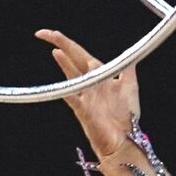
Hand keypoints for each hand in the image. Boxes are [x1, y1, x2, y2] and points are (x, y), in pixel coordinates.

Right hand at [36, 28, 139, 157]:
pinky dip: (69, 88)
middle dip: (61, 45)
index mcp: (99, 77)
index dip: (69, 44)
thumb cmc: (126, 117)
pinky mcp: (85, 111)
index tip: (55, 34)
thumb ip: (127, 68)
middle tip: (45, 33)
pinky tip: (64, 82)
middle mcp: (89, 85)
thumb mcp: (130, 86)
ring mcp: (85, 97)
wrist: (124, 141)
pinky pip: (74, 98)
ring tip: (55, 49)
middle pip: (73, 60)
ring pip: (72, 76)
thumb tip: (130, 53)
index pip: (82, 55)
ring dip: (65, 62)